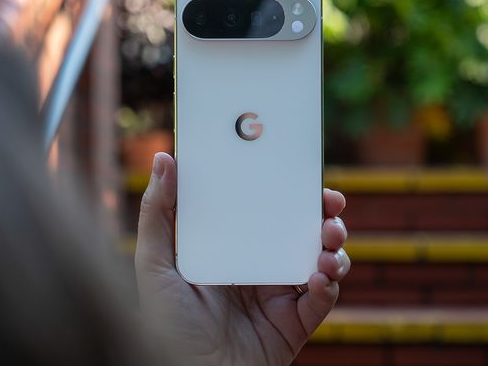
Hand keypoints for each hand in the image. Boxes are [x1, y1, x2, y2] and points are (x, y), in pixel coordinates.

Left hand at [135, 153, 349, 365]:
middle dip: (323, 213)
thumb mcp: (154, 265)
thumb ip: (158, 213)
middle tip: (330, 203)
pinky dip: (328, 284)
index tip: (300, 172)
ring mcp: (280, 296)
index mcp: (232, 249)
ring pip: (321, 260)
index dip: (287, 190)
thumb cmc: (164, 327)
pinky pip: (322, 299)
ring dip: (334, 246)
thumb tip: (163, 159)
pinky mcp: (295, 323)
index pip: (265, 211)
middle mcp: (259, 268)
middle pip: (302, 231)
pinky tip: (319, 275)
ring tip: (329, 240)